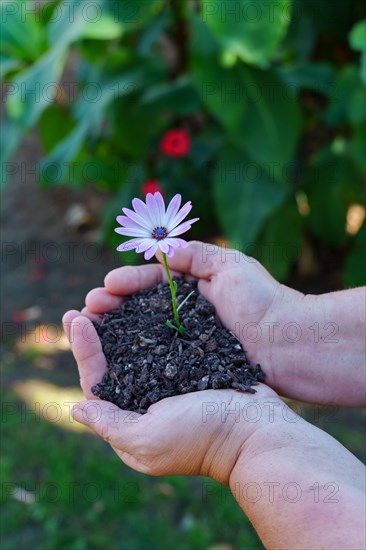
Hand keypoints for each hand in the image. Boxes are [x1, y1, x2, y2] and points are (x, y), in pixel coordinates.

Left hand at [63, 310, 278, 483]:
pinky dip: (152, 323)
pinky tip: (144, 303)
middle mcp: (147, 400)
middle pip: (114, 362)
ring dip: (121, 323)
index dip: (83, 350)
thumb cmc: (201, 436)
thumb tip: (75, 409)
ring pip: (138, 348)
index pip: (98, 381)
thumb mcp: (148, 439)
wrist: (256, 428)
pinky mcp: (191, 367)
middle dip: (97, 332)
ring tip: (109, 296)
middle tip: (86, 303)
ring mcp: (170, 383)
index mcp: (131, 420)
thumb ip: (109, 425)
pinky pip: (165, 342)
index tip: (76, 317)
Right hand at [78, 241, 365, 404]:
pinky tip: (115, 354)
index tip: (105, 285)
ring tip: (91, 326)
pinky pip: (158, 357)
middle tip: (89, 307)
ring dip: (118, 328)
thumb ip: (195, 253)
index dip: (128, 282)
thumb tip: (162, 249)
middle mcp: (188, 313)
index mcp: (195, 287)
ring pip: (145, 332)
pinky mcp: (193, 366)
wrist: (291, 345)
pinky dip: (136, 354)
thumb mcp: (230, 265)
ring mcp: (189, 340)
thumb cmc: (264, 301)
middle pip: (142, 307)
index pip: (152, 281)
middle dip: (114, 305)